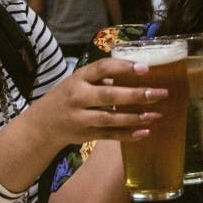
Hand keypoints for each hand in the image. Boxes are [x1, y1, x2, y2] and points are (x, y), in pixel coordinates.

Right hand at [40, 56, 169, 144]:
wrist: (42, 124)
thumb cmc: (67, 96)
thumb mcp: (78, 81)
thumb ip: (102, 78)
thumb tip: (138, 72)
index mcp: (78, 78)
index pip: (102, 68)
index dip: (124, 67)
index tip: (145, 68)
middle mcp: (78, 96)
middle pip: (110, 95)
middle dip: (136, 95)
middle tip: (160, 93)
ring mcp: (80, 118)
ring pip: (111, 118)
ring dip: (135, 117)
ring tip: (156, 114)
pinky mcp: (85, 135)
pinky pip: (109, 135)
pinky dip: (127, 135)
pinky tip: (144, 132)